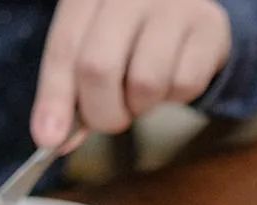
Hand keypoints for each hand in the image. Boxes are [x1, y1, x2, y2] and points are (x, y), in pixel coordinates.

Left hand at [31, 0, 231, 148]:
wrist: (190, 9)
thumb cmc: (133, 36)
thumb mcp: (94, 49)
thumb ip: (72, 92)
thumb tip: (54, 139)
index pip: (64, 49)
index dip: (55, 98)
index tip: (49, 140)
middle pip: (98, 68)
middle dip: (102, 111)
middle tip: (113, 117)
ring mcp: (171, 5)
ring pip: (145, 82)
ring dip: (142, 105)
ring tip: (144, 91)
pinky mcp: (207, 26)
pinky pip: (184, 84)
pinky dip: (177, 97)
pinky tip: (173, 79)